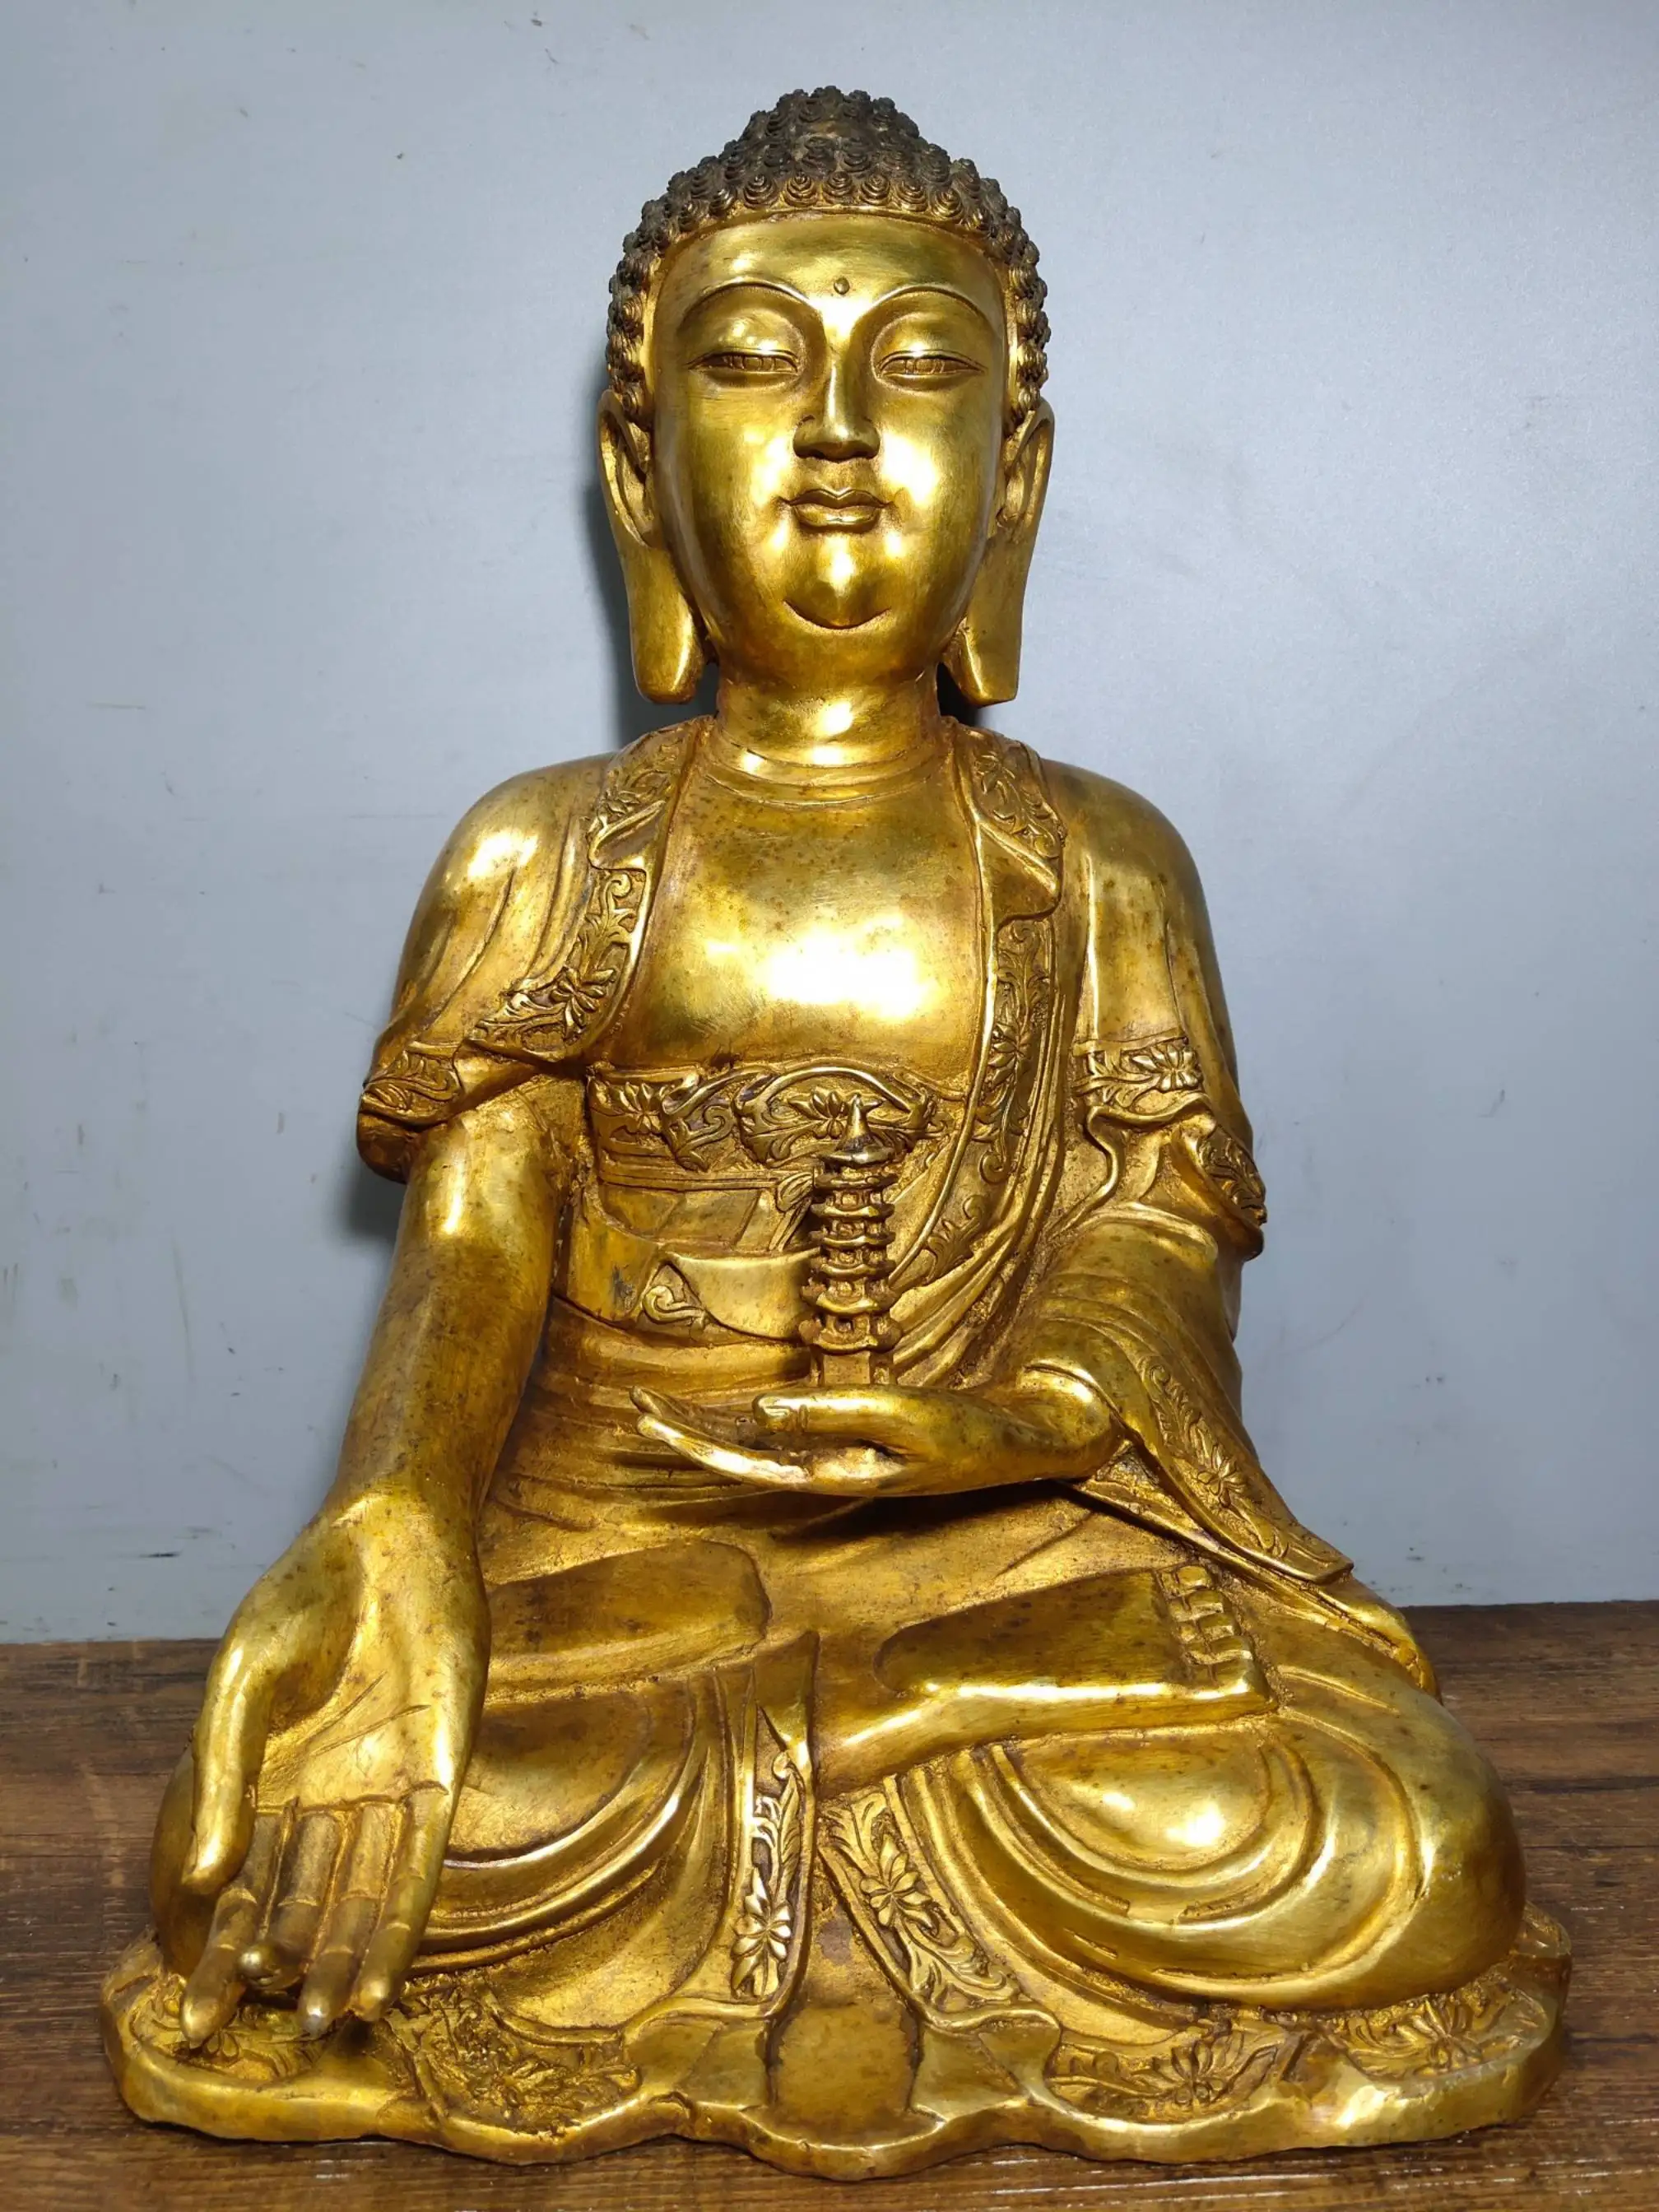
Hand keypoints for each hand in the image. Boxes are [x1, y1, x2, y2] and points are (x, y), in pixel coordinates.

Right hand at [167, 1490, 486, 2045]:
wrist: (388, 1540)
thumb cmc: (300, 1604)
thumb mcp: (241, 1689)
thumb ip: (222, 1779)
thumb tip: (206, 1880)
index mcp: (265, 1784)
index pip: (240, 1886)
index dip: (219, 1950)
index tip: (200, 2015)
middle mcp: (324, 1800)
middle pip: (302, 1903)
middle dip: (289, 1969)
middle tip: (279, 2031)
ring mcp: (381, 1792)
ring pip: (361, 1898)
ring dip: (347, 1961)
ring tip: (332, 2022)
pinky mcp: (439, 1775)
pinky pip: (420, 1865)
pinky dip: (401, 1925)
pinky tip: (386, 1979)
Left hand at [633, 1371, 1113, 1497]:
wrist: (1021, 1442)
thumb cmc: (970, 1432)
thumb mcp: (905, 1416)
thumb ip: (833, 1413)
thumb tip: (756, 1412)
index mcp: (835, 1475)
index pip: (745, 1464)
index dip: (694, 1443)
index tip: (648, 1419)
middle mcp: (828, 1474)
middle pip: (741, 1458)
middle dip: (688, 1434)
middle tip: (635, 1406)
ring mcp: (842, 1460)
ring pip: (760, 1448)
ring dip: (714, 1428)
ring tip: (664, 1408)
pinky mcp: (857, 1442)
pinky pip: (787, 1434)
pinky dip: (752, 1421)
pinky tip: (731, 1411)